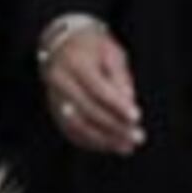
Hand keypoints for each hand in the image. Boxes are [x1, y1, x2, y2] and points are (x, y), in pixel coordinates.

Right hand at [41, 24, 142, 153]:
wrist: (62, 45)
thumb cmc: (93, 48)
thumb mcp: (111, 53)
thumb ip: (120, 77)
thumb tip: (128, 103)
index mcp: (75, 63)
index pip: (97, 88)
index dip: (117, 105)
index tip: (136, 117)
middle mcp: (60, 81)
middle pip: (88, 110)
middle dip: (115, 126)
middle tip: (137, 137)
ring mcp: (54, 98)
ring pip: (79, 126)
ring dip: (105, 140)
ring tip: (127, 146)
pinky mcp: (54, 111)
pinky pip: (72, 132)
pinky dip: (93, 142)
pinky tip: (111, 145)